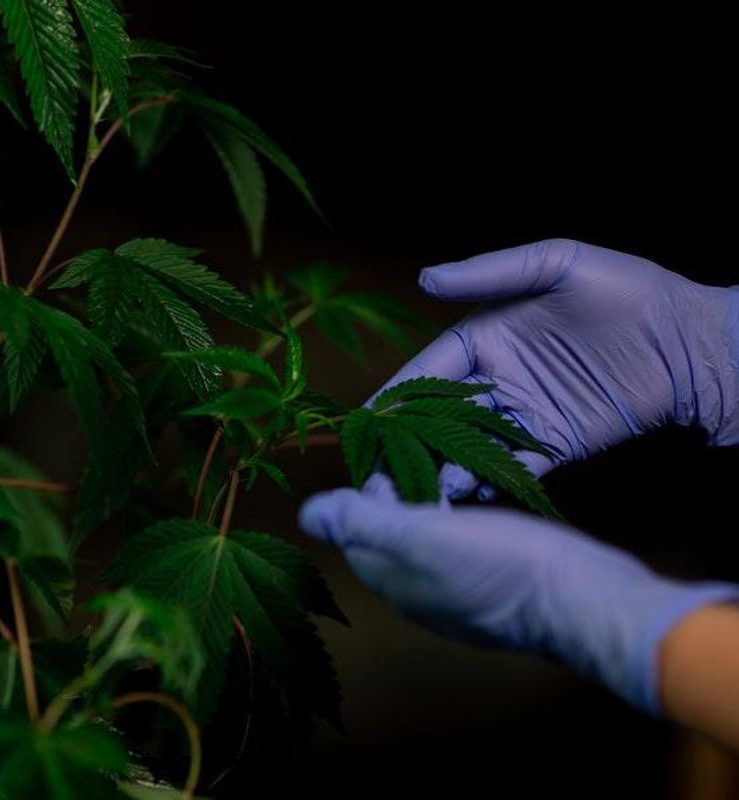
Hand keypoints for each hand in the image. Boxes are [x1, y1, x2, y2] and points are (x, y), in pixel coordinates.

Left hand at [298, 478, 738, 713]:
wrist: (584, 602)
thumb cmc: (500, 565)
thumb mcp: (421, 537)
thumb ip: (363, 523)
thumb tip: (306, 515)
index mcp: (391, 579)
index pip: (355, 526)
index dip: (369, 483)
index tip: (392, 446)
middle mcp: (417, 593)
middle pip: (389, 532)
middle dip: (399, 489)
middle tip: (426, 447)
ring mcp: (458, 594)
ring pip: (428, 537)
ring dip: (433, 499)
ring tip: (454, 463)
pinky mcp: (495, 586)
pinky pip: (464, 545)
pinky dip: (464, 516)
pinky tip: (482, 496)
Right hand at [376, 239, 738, 498]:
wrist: (692, 343)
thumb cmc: (629, 291)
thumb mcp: (558, 263)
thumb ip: (491, 273)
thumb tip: (425, 278)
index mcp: (486, 337)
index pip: (428, 370)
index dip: (395, 394)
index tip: (365, 420)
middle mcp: (496, 378)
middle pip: (436, 416)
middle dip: (404, 444)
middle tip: (374, 474)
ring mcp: (522, 414)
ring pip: (465, 447)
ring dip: (436, 468)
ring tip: (411, 494)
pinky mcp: (551, 445)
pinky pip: (507, 467)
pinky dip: (481, 482)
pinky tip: (457, 498)